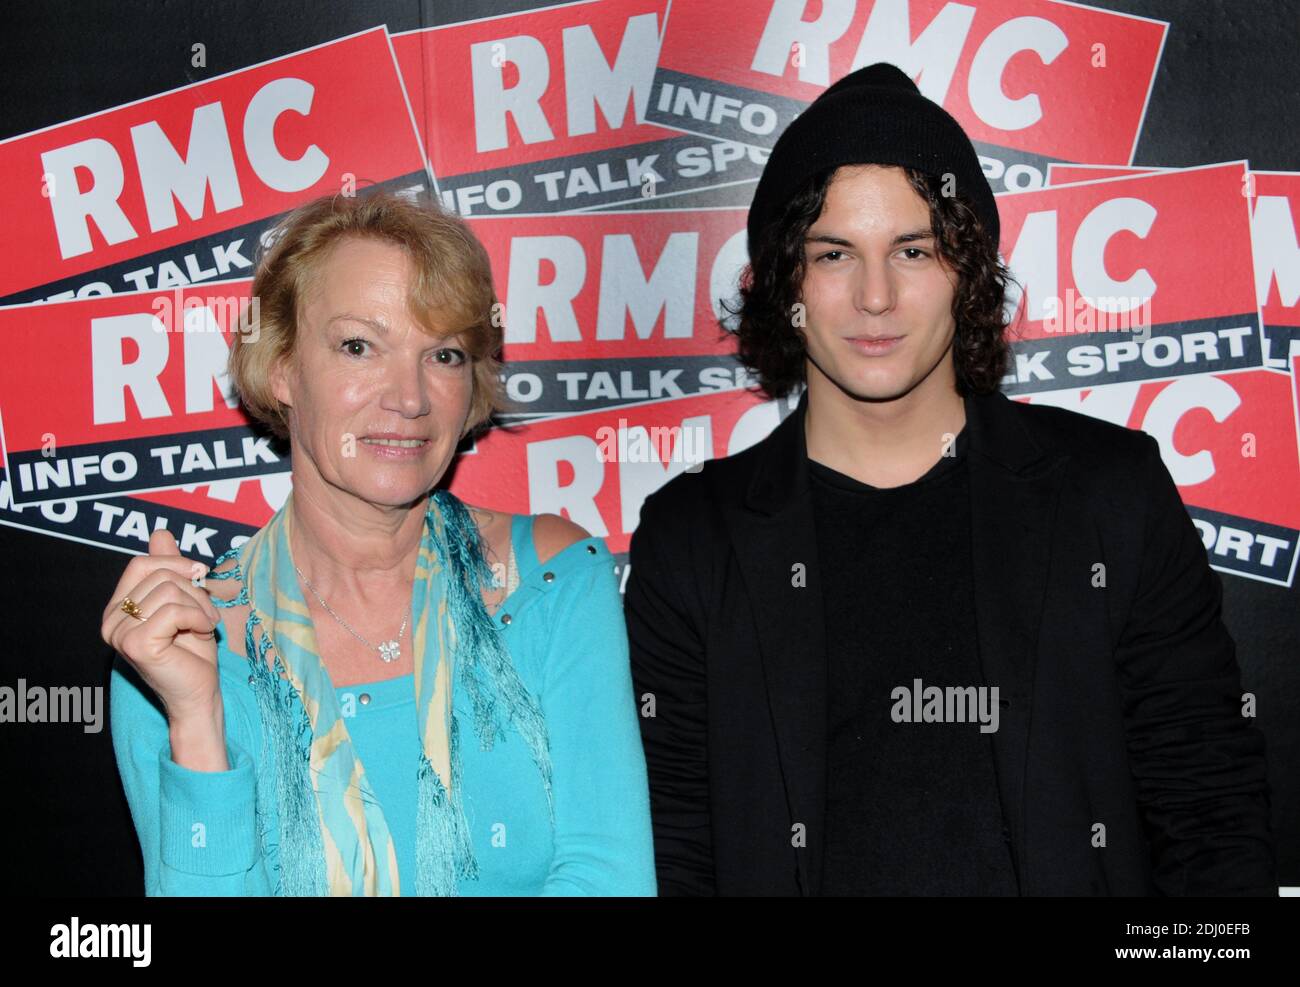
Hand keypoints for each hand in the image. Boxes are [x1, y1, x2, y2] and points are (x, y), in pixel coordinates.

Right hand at [102, 529, 224, 724]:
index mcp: (117, 608)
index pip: (141, 563)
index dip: (176, 564)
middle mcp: (111, 620)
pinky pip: (174, 610)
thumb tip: (160, 533)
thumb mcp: (184, 601)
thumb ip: (169, 569)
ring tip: (203, 626)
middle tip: (204, 614)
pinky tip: (202, 633)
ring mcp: (119, 634)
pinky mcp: (136, 645)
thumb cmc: (194, 650)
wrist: (200, 691)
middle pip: (160, 575)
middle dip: (194, 590)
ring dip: (199, 606)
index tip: (199, 577)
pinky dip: (198, 618)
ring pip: (170, 590)